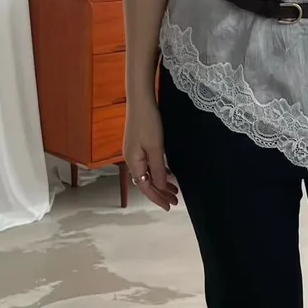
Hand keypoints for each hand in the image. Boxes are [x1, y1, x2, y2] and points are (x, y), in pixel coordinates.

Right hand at [123, 95, 178, 211]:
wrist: (141, 100)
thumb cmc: (148, 122)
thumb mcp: (156, 147)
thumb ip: (158, 168)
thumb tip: (160, 186)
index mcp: (133, 162)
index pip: (145, 186)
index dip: (157, 198)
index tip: (169, 206)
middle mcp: (132, 159)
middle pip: (146, 182)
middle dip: (160, 193)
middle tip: (175, 201)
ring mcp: (135, 152)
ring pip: (148, 173)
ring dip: (161, 182)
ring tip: (174, 190)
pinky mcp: (139, 145)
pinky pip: (149, 164)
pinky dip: (159, 172)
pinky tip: (168, 173)